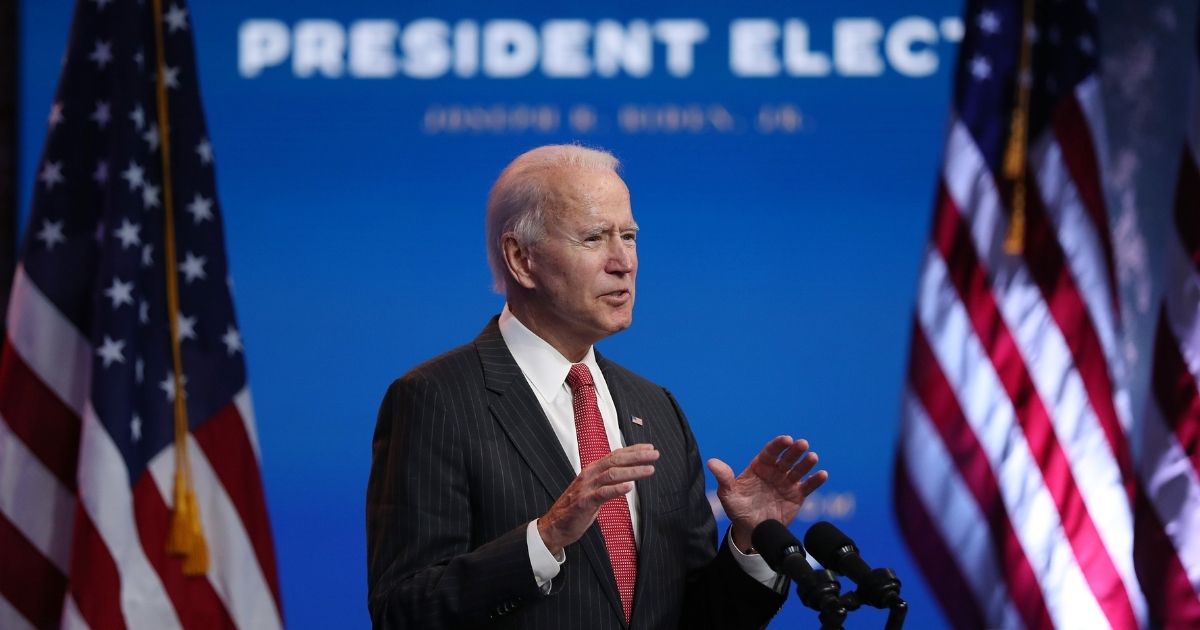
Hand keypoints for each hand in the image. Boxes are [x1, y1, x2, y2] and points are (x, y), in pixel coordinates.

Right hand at [538, 444, 658, 555]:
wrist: (554, 526)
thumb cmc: (575, 508)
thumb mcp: (593, 489)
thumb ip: (607, 481)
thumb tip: (627, 476)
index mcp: (592, 470)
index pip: (615, 455)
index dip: (633, 450)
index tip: (649, 447)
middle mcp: (589, 475)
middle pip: (616, 460)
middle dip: (637, 456)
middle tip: (654, 454)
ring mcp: (586, 488)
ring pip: (612, 474)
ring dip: (632, 471)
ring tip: (649, 470)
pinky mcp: (584, 502)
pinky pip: (602, 493)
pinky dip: (616, 489)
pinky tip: (629, 487)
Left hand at [707, 436, 827, 552]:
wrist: (750, 531)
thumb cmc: (738, 509)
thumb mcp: (728, 494)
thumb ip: (724, 478)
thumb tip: (712, 462)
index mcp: (759, 467)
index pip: (770, 452)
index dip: (778, 445)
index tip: (786, 439)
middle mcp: (775, 472)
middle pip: (786, 458)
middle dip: (795, 451)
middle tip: (802, 444)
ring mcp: (787, 483)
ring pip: (798, 470)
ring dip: (806, 463)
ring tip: (812, 457)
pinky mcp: (796, 496)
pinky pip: (807, 487)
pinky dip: (815, 481)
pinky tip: (822, 474)